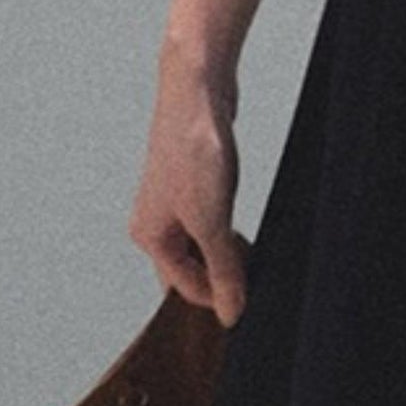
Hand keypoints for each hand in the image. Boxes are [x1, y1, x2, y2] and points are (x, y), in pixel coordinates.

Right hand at [128, 50, 248, 328]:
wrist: (198, 92)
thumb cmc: (194, 151)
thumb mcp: (212, 220)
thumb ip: (223, 269)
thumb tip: (232, 313)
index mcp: (149, 238)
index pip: (186, 289)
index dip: (222, 298)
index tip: (255, 300)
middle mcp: (155, 224)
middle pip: (193, 270)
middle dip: (223, 276)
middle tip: (256, 272)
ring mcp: (171, 204)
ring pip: (203, 246)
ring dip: (227, 253)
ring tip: (252, 245)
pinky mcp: (191, 185)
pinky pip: (210, 223)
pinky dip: (227, 230)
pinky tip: (245, 223)